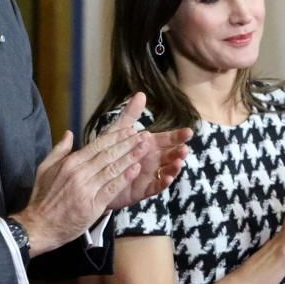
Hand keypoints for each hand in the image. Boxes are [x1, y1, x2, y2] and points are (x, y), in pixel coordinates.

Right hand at [14, 94, 152, 254]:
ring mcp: (86, 189)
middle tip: (144, 135)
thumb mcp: (45, 169)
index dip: (115, 137)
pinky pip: (112, 188)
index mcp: (70, 163)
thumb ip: (59, 150)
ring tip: (144, 148)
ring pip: (113, 169)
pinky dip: (125, 178)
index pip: (97, 145)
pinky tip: (136, 169)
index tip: (129, 129)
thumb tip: (69, 133)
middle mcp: (79, 173)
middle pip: (108, 154)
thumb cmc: (42, 199)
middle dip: (127, 143)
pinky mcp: (93, 205)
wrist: (39, 226)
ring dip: (131, 157)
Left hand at [103, 93, 192, 208]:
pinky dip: (163, 183)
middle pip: (171, 155)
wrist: (95, 176)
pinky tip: (168, 178)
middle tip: (184, 149)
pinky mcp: (143, 189)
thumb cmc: (108, 152)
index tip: (189, 132)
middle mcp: (153, 160)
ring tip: (178, 162)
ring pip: (167, 171)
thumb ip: (130, 114)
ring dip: (174, 167)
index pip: (168, 139)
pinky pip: (156, 186)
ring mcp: (150, 175)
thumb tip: (141, 94)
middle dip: (179, 152)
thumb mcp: (118, 131)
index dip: (178, 136)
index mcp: (149, 145)